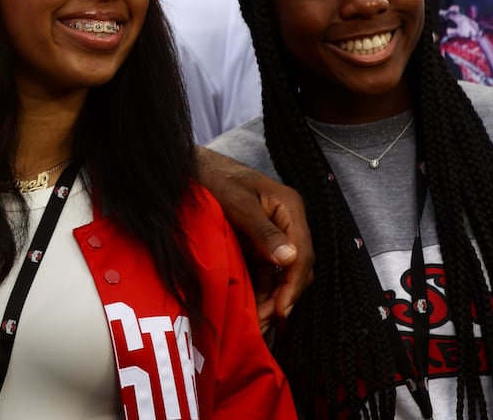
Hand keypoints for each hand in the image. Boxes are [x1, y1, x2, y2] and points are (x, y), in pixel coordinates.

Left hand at [196, 147, 313, 331]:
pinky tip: (249, 310)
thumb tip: (289, 259)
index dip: (294, 284)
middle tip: (264, 323)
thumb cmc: (215, 177)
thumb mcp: (237, 201)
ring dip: (270, 299)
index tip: (281, 309)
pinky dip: (258, 291)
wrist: (190, 168)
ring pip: (280, 274)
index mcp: (290, 208)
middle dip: (283, 297)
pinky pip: (264, 273)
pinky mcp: (257, 244)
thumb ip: (262, 230)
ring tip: (256, 324)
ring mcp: (273, 235)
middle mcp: (287, 223)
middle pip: (296, 268)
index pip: (302, 252)